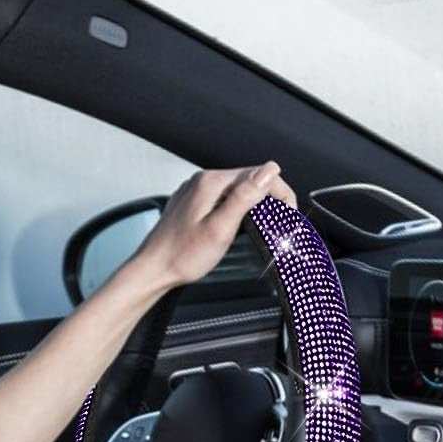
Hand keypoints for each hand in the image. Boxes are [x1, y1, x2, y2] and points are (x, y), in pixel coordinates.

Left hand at [130, 162, 298, 290]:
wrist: (153, 270)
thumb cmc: (182, 256)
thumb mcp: (221, 228)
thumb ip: (245, 197)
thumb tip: (269, 171)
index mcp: (211, 183)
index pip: (257, 174)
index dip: (279, 191)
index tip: (290, 213)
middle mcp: (202, 181)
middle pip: (247, 179)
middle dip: (269, 197)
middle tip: (282, 223)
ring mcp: (196, 192)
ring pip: (235, 189)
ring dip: (254, 203)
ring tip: (265, 225)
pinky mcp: (192, 204)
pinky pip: (222, 199)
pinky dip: (237, 209)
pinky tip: (240, 226)